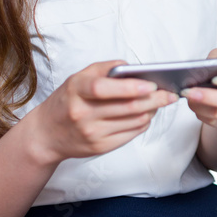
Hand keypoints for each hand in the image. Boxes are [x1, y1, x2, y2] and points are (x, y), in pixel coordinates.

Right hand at [28, 60, 177, 165]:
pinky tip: (146, 115)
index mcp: (77, 90)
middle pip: (126, 107)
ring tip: (160, 102)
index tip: (151, 85)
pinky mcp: (99, 147)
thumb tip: (134, 68)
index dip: (130, 87)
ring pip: (133, 122)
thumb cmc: (67, 100)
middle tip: (170, 94)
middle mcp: (83, 113)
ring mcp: (91, 133)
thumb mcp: (79, 77)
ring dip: (152, 111)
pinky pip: (130, 134)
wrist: (46, 134)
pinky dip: (143, 123)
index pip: (104, 88)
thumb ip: (105, 69)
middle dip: (154, 100)